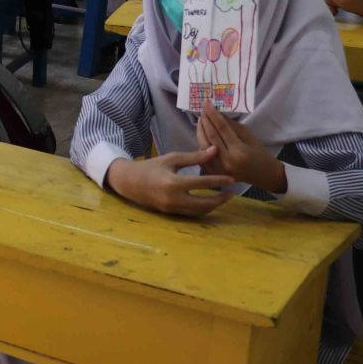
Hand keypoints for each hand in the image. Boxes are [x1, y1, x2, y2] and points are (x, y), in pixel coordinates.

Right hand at [106, 148, 235, 216]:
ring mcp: (172, 209)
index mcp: (174, 183)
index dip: (219, 181)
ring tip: (223, 197)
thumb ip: (194, 157)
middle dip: (220, 199)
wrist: (130, 182)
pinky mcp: (171, 214)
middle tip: (232, 192)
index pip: (202, 183)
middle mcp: (174, 199)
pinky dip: (203, 209)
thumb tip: (215, 150)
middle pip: (204, 203)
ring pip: (199, 212)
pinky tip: (210, 202)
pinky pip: (192, 214)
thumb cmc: (152, 166)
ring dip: (213, 206)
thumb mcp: (172, 158)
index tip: (232, 179)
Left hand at [197, 108, 285, 192]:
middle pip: (211, 137)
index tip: (206, 102)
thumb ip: (232, 125)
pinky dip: (201, 144)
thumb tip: (217, 114)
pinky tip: (202, 135)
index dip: (213, 114)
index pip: (222, 128)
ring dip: (200, 131)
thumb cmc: (260, 153)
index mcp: (239, 151)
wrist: (265, 175)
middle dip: (205, 121)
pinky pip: (203, 157)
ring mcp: (220, 169)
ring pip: (203, 146)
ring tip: (201, 120)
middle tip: (202, 110)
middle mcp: (227, 161)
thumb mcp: (249, 136)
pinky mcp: (215, 174)